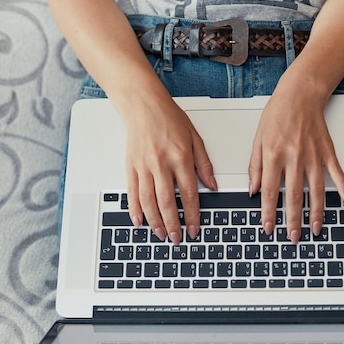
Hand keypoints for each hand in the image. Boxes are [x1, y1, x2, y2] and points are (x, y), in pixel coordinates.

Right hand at [124, 96, 216, 243]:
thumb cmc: (170, 118)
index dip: (192, 215)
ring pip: (148, 200)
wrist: (143, 104)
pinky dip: (135, 209)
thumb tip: (212, 186)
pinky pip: (131, 192)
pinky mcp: (130, 166)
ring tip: (161, 234)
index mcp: (180, 157)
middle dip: (173, 224)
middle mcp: (161, 163)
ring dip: (155, 221)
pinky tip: (139, 221)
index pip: (189, 194)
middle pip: (167, 202)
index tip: (194, 229)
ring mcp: (143, 166)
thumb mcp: (195, 138)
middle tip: (177, 239)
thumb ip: (204, 164)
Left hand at [248, 93, 343, 243]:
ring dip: (316, 212)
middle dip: (293, 220)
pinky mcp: (327, 150)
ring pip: (315, 189)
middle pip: (294, 196)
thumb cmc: (277, 114)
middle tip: (293, 237)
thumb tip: (252, 190)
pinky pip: (336, 171)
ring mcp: (313, 155)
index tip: (269, 228)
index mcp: (273, 155)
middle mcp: (293, 156)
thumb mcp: (257, 139)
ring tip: (315, 228)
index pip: (269, 191)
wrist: (300, 93)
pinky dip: (342, 186)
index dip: (268, 212)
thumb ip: (255, 166)